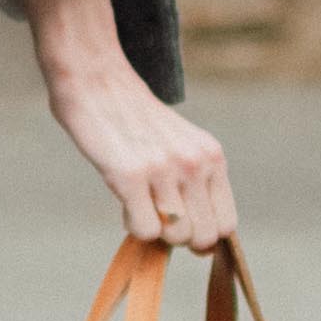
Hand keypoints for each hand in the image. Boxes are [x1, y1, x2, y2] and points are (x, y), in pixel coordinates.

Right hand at [12, 0, 234, 250]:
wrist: (95, 79)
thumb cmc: (133, 119)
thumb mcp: (180, 143)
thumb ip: (195, 181)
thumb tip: (198, 241)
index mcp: (212, 156)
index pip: (226, 226)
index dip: (202, 237)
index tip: (179, 227)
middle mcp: (195, 163)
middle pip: (202, 238)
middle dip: (176, 237)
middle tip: (155, 214)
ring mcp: (164, 169)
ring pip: (174, 237)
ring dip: (152, 229)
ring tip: (137, 201)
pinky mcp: (130, 175)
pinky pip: (144, 231)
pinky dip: (132, 225)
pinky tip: (124, 200)